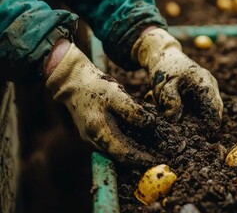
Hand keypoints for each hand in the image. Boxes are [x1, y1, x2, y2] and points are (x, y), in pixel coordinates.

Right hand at [45, 41, 155, 165]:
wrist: (73, 83)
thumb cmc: (95, 87)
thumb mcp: (116, 95)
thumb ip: (132, 111)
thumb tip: (149, 124)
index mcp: (99, 131)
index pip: (123, 154)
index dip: (141, 159)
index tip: (156, 161)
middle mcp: (93, 140)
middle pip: (119, 156)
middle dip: (138, 158)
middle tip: (157, 157)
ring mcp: (91, 139)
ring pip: (114, 152)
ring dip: (132, 152)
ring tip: (151, 151)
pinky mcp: (92, 135)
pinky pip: (110, 144)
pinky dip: (124, 144)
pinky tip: (137, 140)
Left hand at [132, 28, 222, 136]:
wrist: (163, 54)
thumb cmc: (164, 68)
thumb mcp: (164, 85)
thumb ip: (170, 101)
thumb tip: (175, 120)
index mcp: (205, 84)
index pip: (214, 111)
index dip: (211, 127)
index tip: (205, 141)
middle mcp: (211, 86)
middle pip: (215, 113)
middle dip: (205, 126)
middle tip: (194, 140)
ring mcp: (209, 88)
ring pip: (209, 111)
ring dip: (200, 121)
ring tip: (186, 129)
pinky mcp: (203, 91)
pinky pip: (203, 107)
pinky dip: (195, 115)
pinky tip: (182, 117)